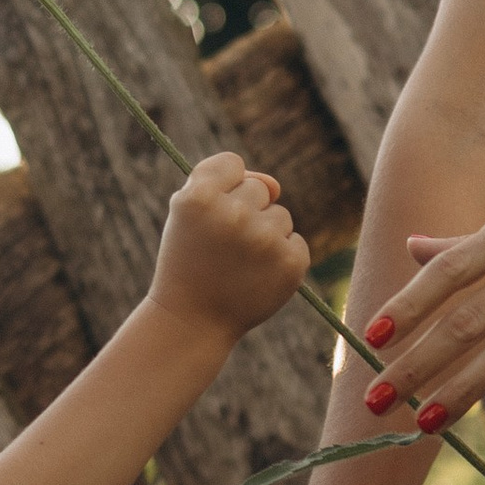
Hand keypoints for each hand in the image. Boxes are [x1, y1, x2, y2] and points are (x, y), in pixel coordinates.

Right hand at [148, 153, 308, 348]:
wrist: (192, 321)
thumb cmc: (189, 261)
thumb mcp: (189, 215)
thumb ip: (227, 184)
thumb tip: (277, 186)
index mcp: (200, 197)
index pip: (231, 163)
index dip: (224, 186)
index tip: (213, 212)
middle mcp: (233, 214)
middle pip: (261, 189)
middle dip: (246, 212)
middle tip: (223, 246)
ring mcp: (265, 240)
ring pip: (281, 216)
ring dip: (265, 236)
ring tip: (239, 264)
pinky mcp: (291, 263)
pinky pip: (295, 242)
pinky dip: (281, 258)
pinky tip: (256, 277)